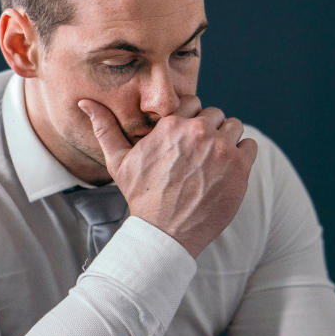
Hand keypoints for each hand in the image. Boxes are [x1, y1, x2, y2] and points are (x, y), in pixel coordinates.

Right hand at [78, 96, 257, 257]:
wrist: (165, 233)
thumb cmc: (141, 197)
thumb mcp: (119, 162)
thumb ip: (105, 128)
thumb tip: (85, 102)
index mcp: (172, 125)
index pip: (194, 103)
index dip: (191, 121)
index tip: (186, 141)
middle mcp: (198, 132)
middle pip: (215, 115)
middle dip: (209, 131)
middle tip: (200, 156)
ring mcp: (221, 149)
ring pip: (234, 127)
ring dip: (227, 141)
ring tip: (214, 163)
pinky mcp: (240, 167)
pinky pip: (250, 146)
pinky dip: (242, 155)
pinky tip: (227, 171)